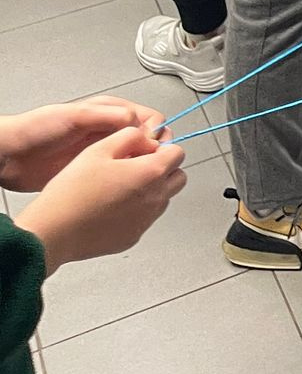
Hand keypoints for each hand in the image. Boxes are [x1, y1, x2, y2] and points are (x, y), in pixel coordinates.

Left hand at [0, 98, 163, 190]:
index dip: (156, 132)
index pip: (150, 119)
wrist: (9, 157)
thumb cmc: (35, 130)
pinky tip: (123, 185)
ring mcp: (103, 153)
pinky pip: (119, 175)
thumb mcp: (76, 117)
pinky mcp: (94, 172)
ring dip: (140, 167)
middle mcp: (110, 131)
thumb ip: (110, 116)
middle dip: (153, 152)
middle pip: (147, 140)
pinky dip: (126, 180)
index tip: (151, 146)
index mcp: (110, 112)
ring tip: (136, 176)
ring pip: (136, 159)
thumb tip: (142, 122)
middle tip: (147, 163)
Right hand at [14, 126, 186, 274]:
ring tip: (118, 187)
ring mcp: (145, 221)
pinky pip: (145, 219)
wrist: (52, 232)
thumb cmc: (71, 192)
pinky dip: (136, 211)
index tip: (145, 150)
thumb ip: (129, 136)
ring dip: (151, 190)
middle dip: (163, 169)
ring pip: (163, 199)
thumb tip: (146, 138)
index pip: (178, 153)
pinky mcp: (133, 237)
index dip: (162, 148)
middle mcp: (155, 198)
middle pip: (178, 177)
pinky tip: (109, 207)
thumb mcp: (98, 149)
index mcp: (150, 173)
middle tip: (136, 167)